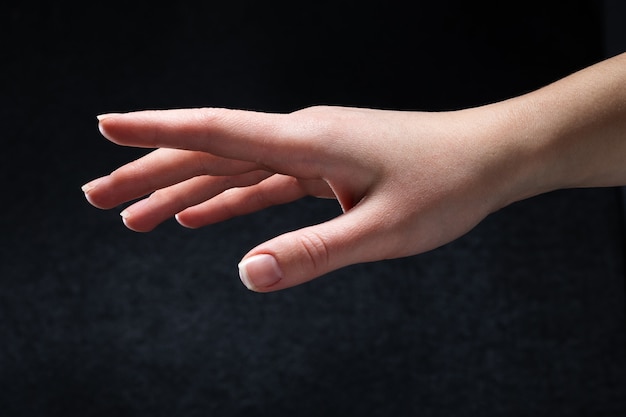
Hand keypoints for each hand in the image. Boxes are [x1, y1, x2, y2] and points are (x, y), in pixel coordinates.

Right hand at [82, 105, 526, 290]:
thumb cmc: (446, 185)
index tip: (105, 126)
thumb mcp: (381, 230)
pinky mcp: (324, 165)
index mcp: (307, 141)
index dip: (155, 131)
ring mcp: (311, 149)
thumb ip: (314, 252)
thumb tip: (247, 274)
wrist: (489, 157)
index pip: (215, 130)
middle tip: (97, 195)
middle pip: (209, 151)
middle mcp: (301, 136)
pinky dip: (227, 201)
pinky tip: (202, 218)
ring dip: (182, 192)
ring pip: (230, 169)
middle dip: (150, 172)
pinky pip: (263, 184)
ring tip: (135, 215)